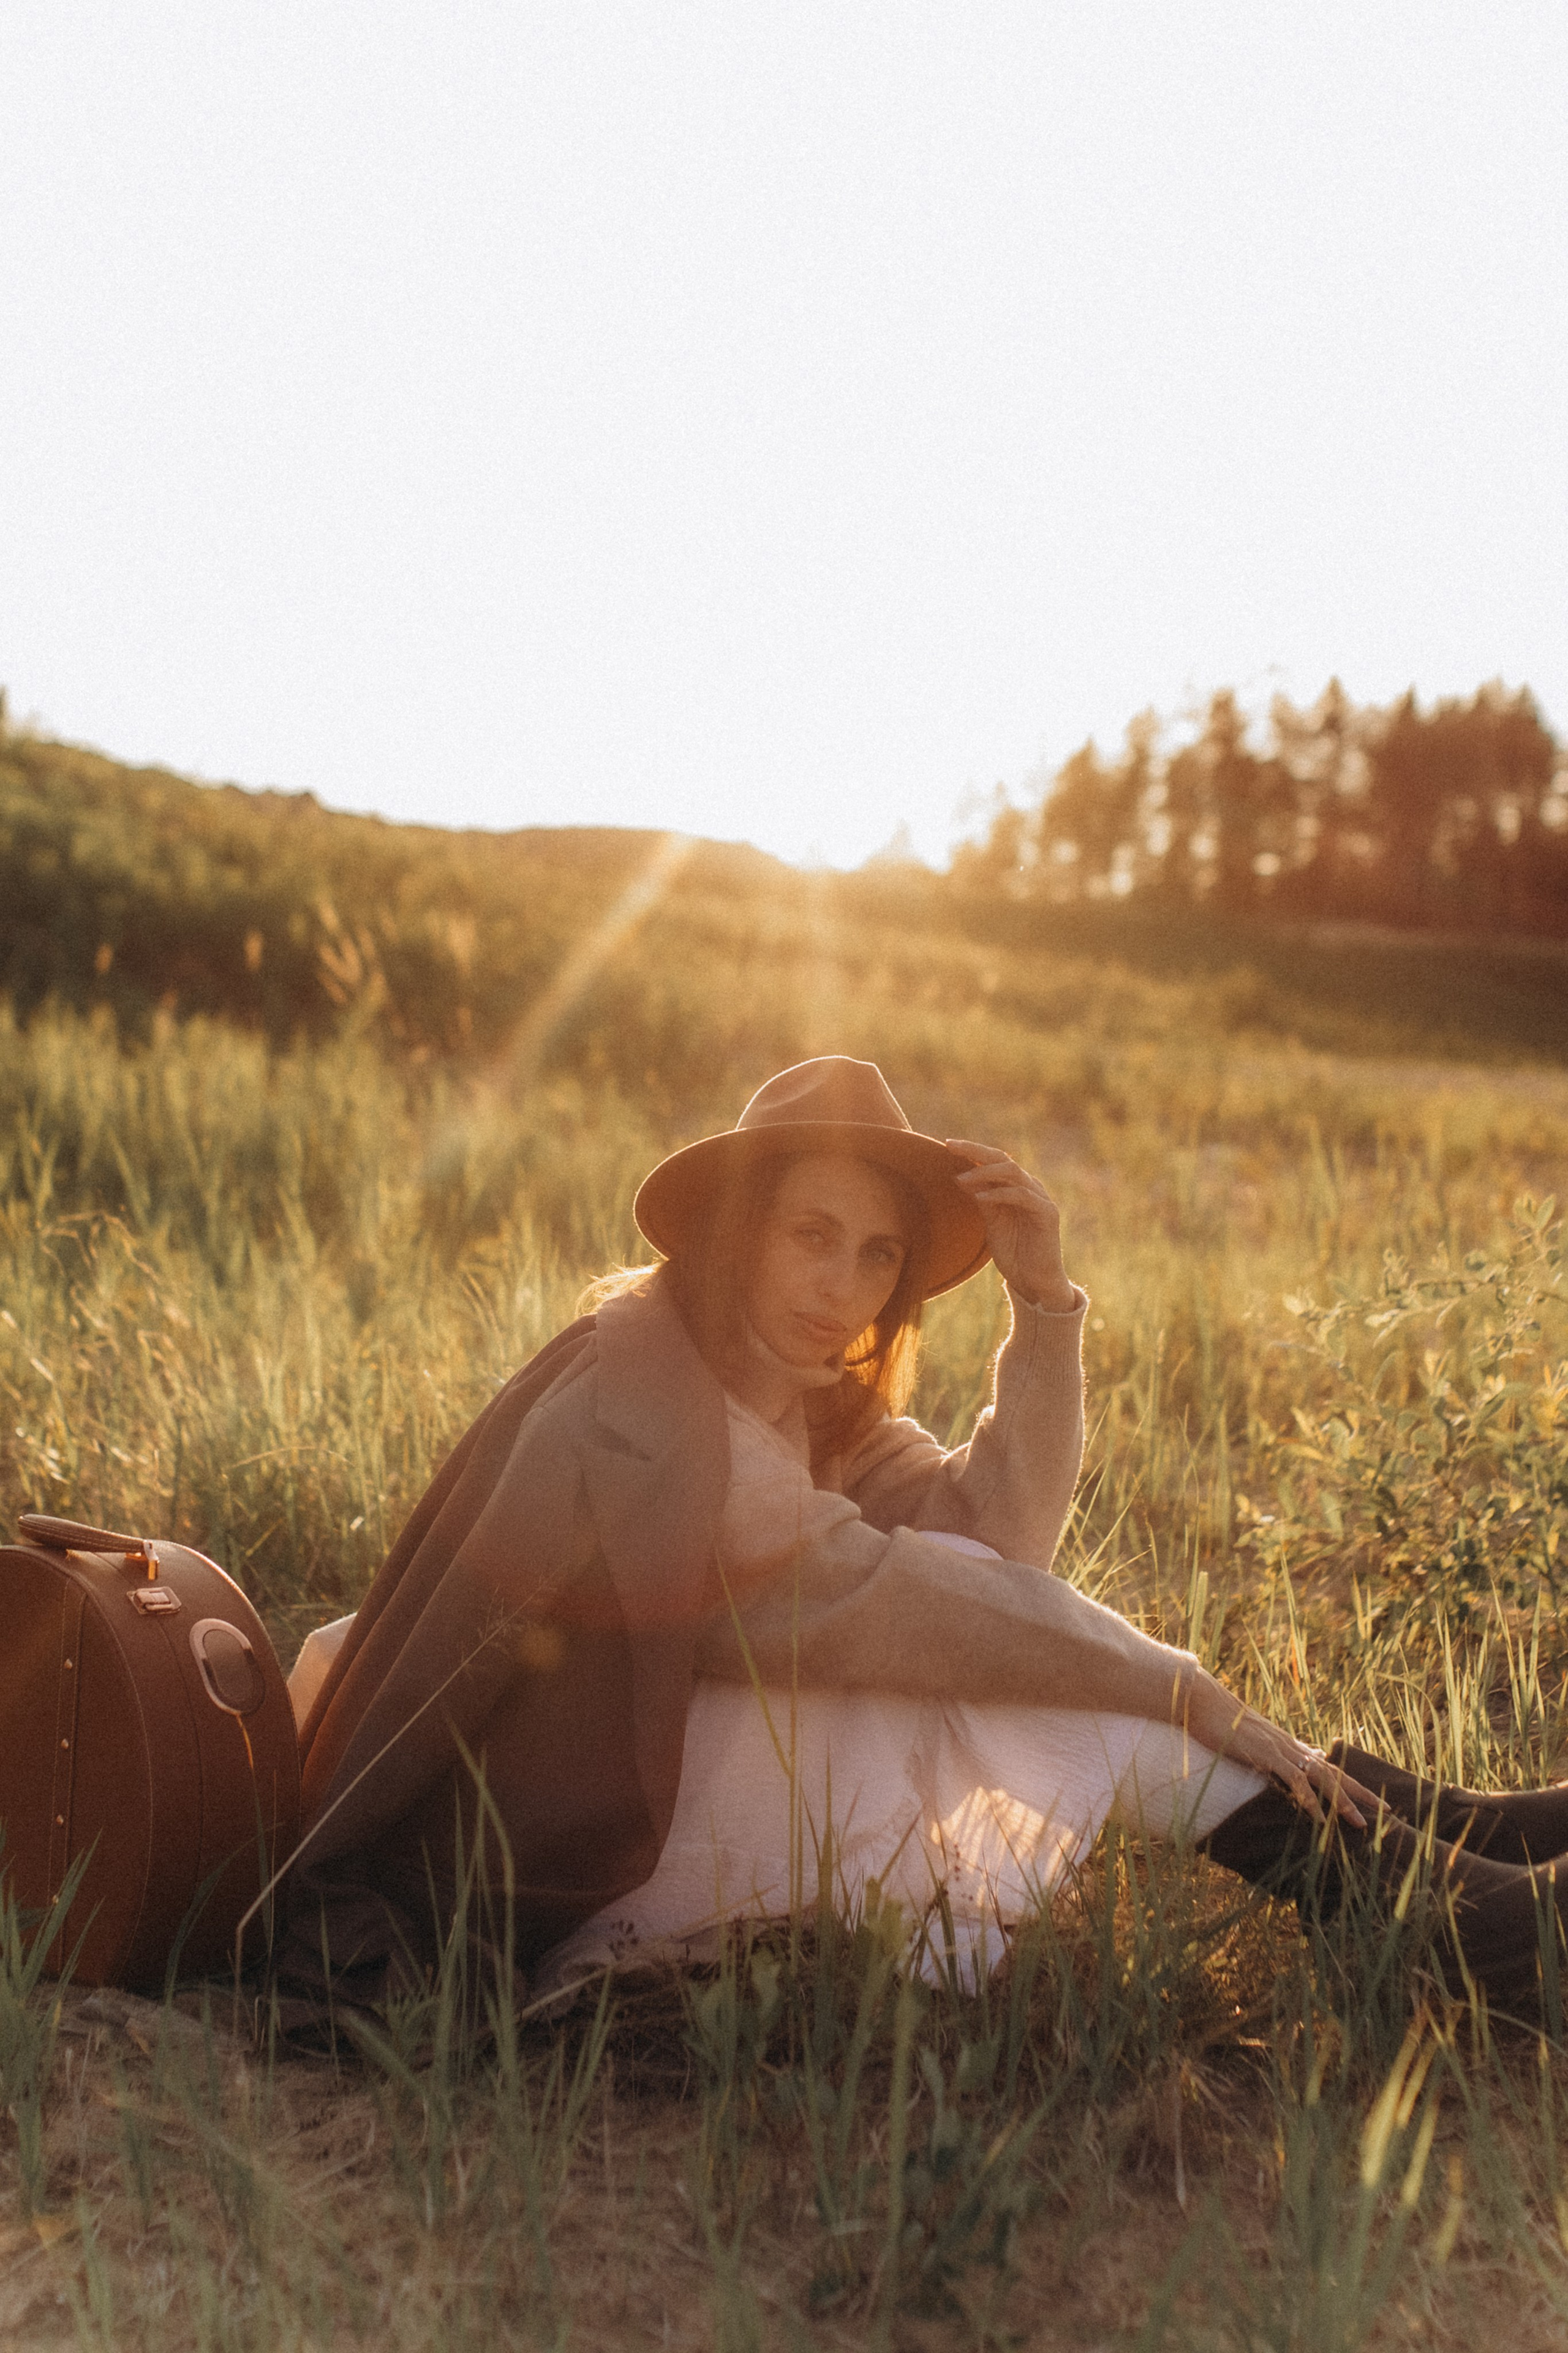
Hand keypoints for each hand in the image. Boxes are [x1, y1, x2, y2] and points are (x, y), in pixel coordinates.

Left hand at [944, 1139, 1076, 1310]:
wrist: (1034, 1282)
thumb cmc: (1014, 1252)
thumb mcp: (992, 1222)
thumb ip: (982, 1199)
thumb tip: (960, 1177)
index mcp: (1016, 1187)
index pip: (994, 1160)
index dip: (972, 1151)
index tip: (946, 1145)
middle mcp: (1030, 1187)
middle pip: (1003, 1159)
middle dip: (975, 1151)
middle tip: (951, 1147)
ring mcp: (1041, 1199)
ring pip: (1013, 1172)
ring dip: (984, 1173)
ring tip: (960, 1179)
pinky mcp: (1047, 1214)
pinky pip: (1022, 1196)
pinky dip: (999, 1194)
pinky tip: (980, 1197)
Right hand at [1184, 1672, 1374, 1827]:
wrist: (1203, 1701)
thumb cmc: (1222, 1721)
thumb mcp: (1254, 1739)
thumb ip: (1277, 1750)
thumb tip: (1300, 1753)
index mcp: (1290, 1746)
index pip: (1330, 1767)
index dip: (1353, 1785)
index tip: (1374, 1801)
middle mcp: (1292, 1747)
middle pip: (1335, 1772)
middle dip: (1362, 1793)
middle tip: (1387, 1813)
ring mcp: (1281, 1750)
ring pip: (1322, 1778)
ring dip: (1343, 1801)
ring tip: (1361, 1823)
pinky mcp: (1267, 1755)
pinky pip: (1294, 1781)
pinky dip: (1309, 1801)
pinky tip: (1319, 1819)